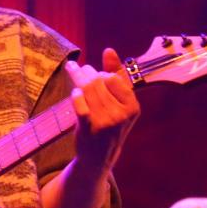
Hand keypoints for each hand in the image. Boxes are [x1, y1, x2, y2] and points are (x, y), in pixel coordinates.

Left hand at [65, 47, 139, 173]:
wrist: (99, 156)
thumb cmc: (109, 124)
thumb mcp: (119, 102)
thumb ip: (117, 75)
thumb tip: (109, 51)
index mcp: (132, 107)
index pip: (114, 78)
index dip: (103, 74)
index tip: (97, 74)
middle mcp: (121, 115)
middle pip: (99, 81)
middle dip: (87, 72)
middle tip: (80, 69)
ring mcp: (105, 122)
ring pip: (87, 89)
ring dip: (78, 77)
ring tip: (73, 71)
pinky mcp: (89, 128)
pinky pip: (79, 104)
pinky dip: (75, 95)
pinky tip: (74, 92)